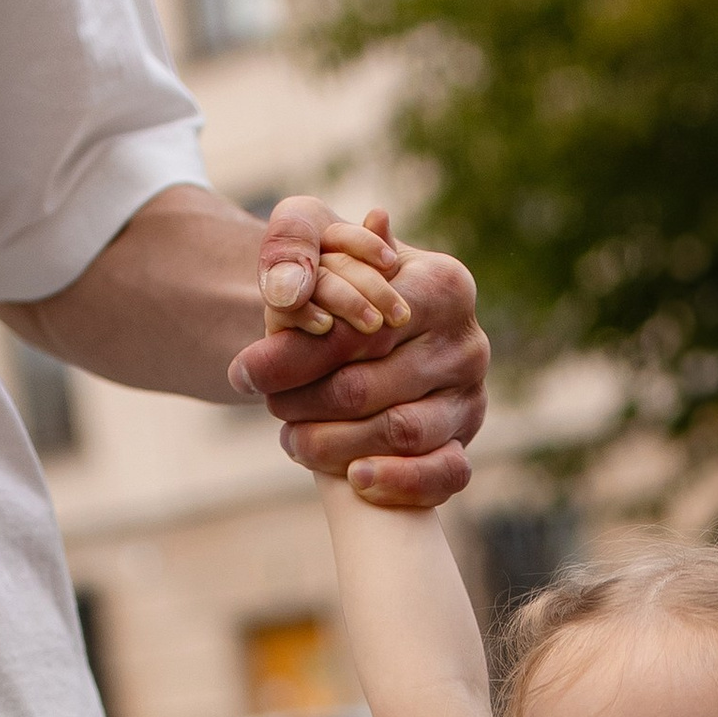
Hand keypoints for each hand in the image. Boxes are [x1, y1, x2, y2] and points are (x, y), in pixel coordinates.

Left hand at [231, 204, 488, 510]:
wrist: (371, 331)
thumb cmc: (338, 279)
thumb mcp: (313, 234)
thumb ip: (296, 241)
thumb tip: (290, 289)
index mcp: (441, 284)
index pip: (360, 331)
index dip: (298, 355)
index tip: (246, 371)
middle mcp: (466, 342)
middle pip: (370, 386)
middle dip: (307, 402)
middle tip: (270, 405)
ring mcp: (470, 396)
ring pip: (399, 433)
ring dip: (334, 444)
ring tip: (292, 440)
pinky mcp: (466, 442)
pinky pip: (443, 474)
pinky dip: (398, 482)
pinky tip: (354, 480)